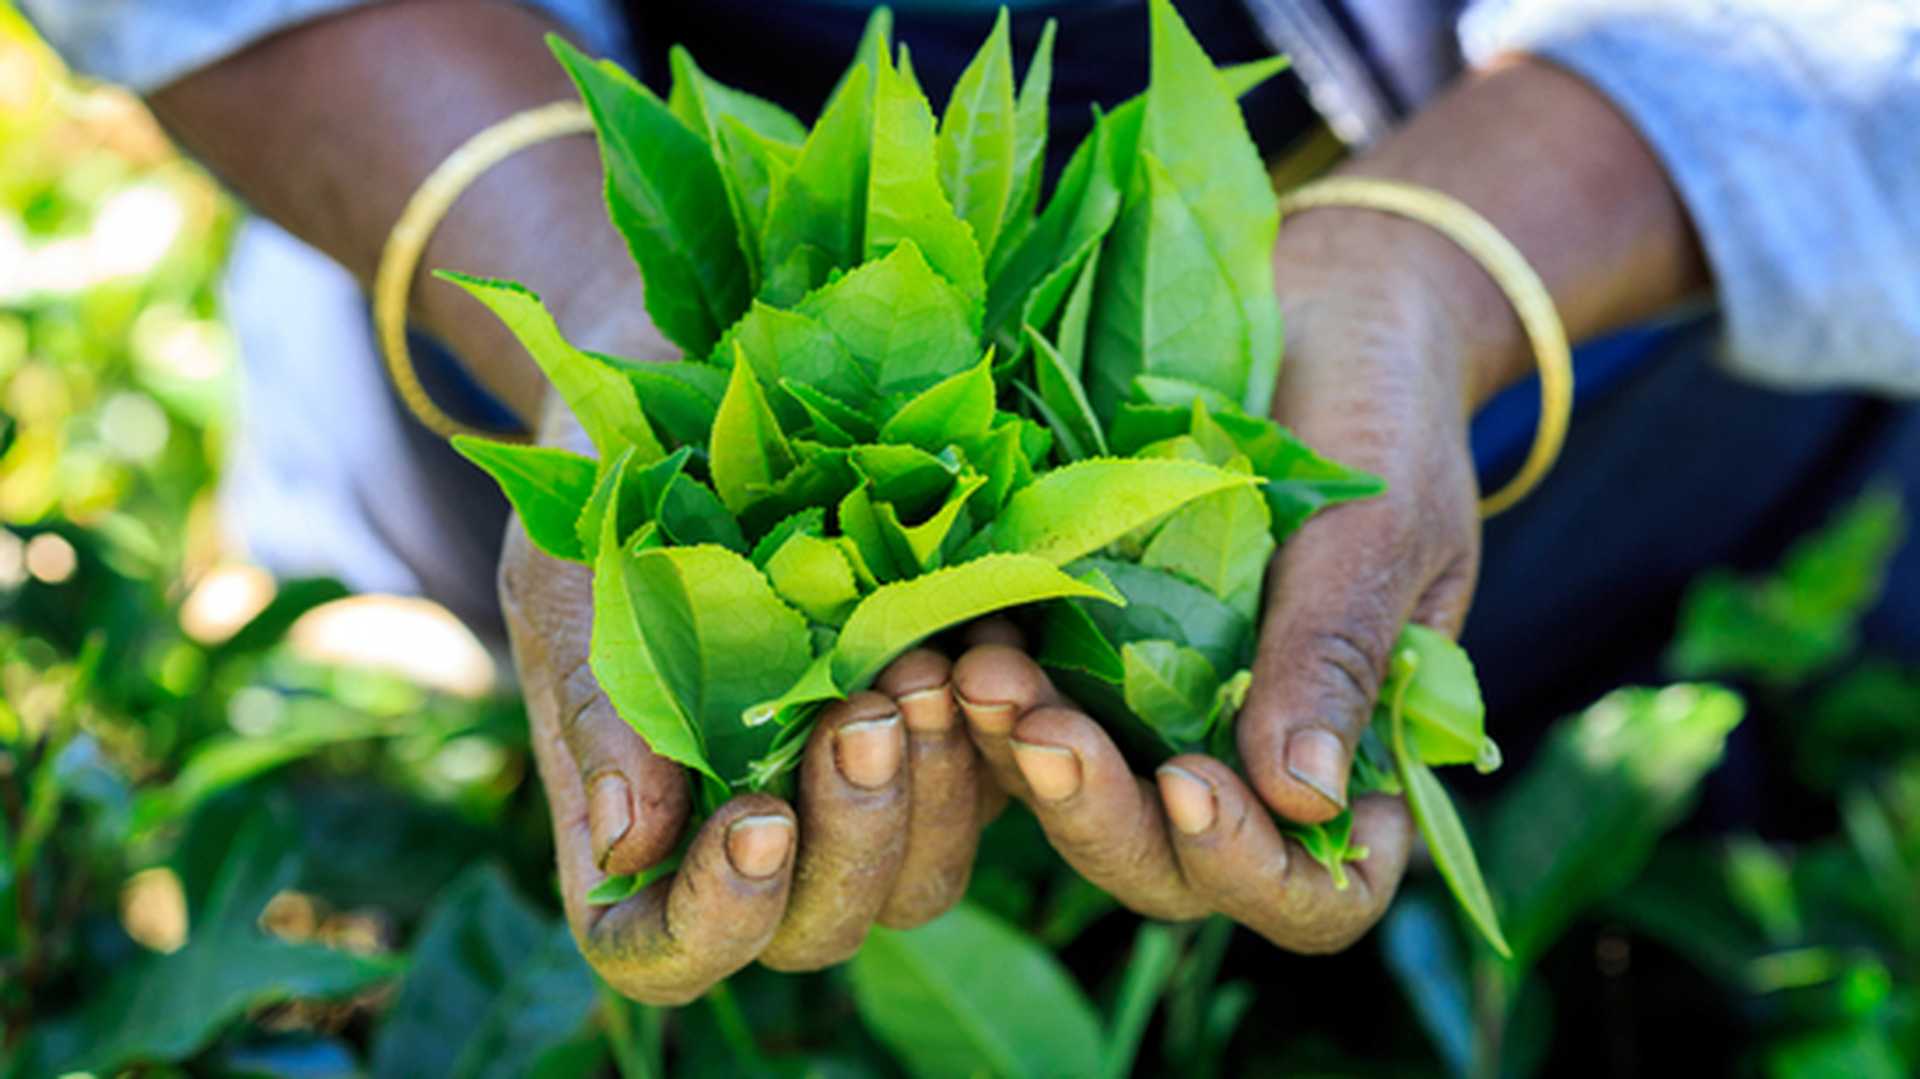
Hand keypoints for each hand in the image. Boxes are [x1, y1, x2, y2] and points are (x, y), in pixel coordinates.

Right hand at [504, 404, 996, 1003]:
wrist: (691, 404)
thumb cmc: (602, 500)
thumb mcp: (571, 586)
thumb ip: (596, 710)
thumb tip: (628, 846)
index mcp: (642, 834)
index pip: (670, 950)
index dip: (716, 921)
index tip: (756, 820)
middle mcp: (756, 839)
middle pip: (819, 928)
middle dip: (853, 838)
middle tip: (863, 715)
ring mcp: (856, 794)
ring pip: (921, 877)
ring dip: (936, 792)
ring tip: (924, 669)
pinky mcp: (943, 737)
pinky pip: (995, 788)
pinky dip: (999, 736)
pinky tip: (988, 651)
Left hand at [948, 208, 1495, 951]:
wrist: (1322, 310)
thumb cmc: (1385, 416)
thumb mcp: (1381, 531)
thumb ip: (1336, 658)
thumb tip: (1304, 798)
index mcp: (1357, 760)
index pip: (1314, 890)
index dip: (1252, 869)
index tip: (1193, 783)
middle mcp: (1248, 763)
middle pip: (1172, 868)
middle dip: (1100, 816)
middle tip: (1039, 730)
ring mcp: (1159, 717)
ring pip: (1084, 803)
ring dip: (1026, 761)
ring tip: (977, 674)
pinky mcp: (1083, 655)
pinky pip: (1030, 710)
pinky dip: (991, 695)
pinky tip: (954, 639)